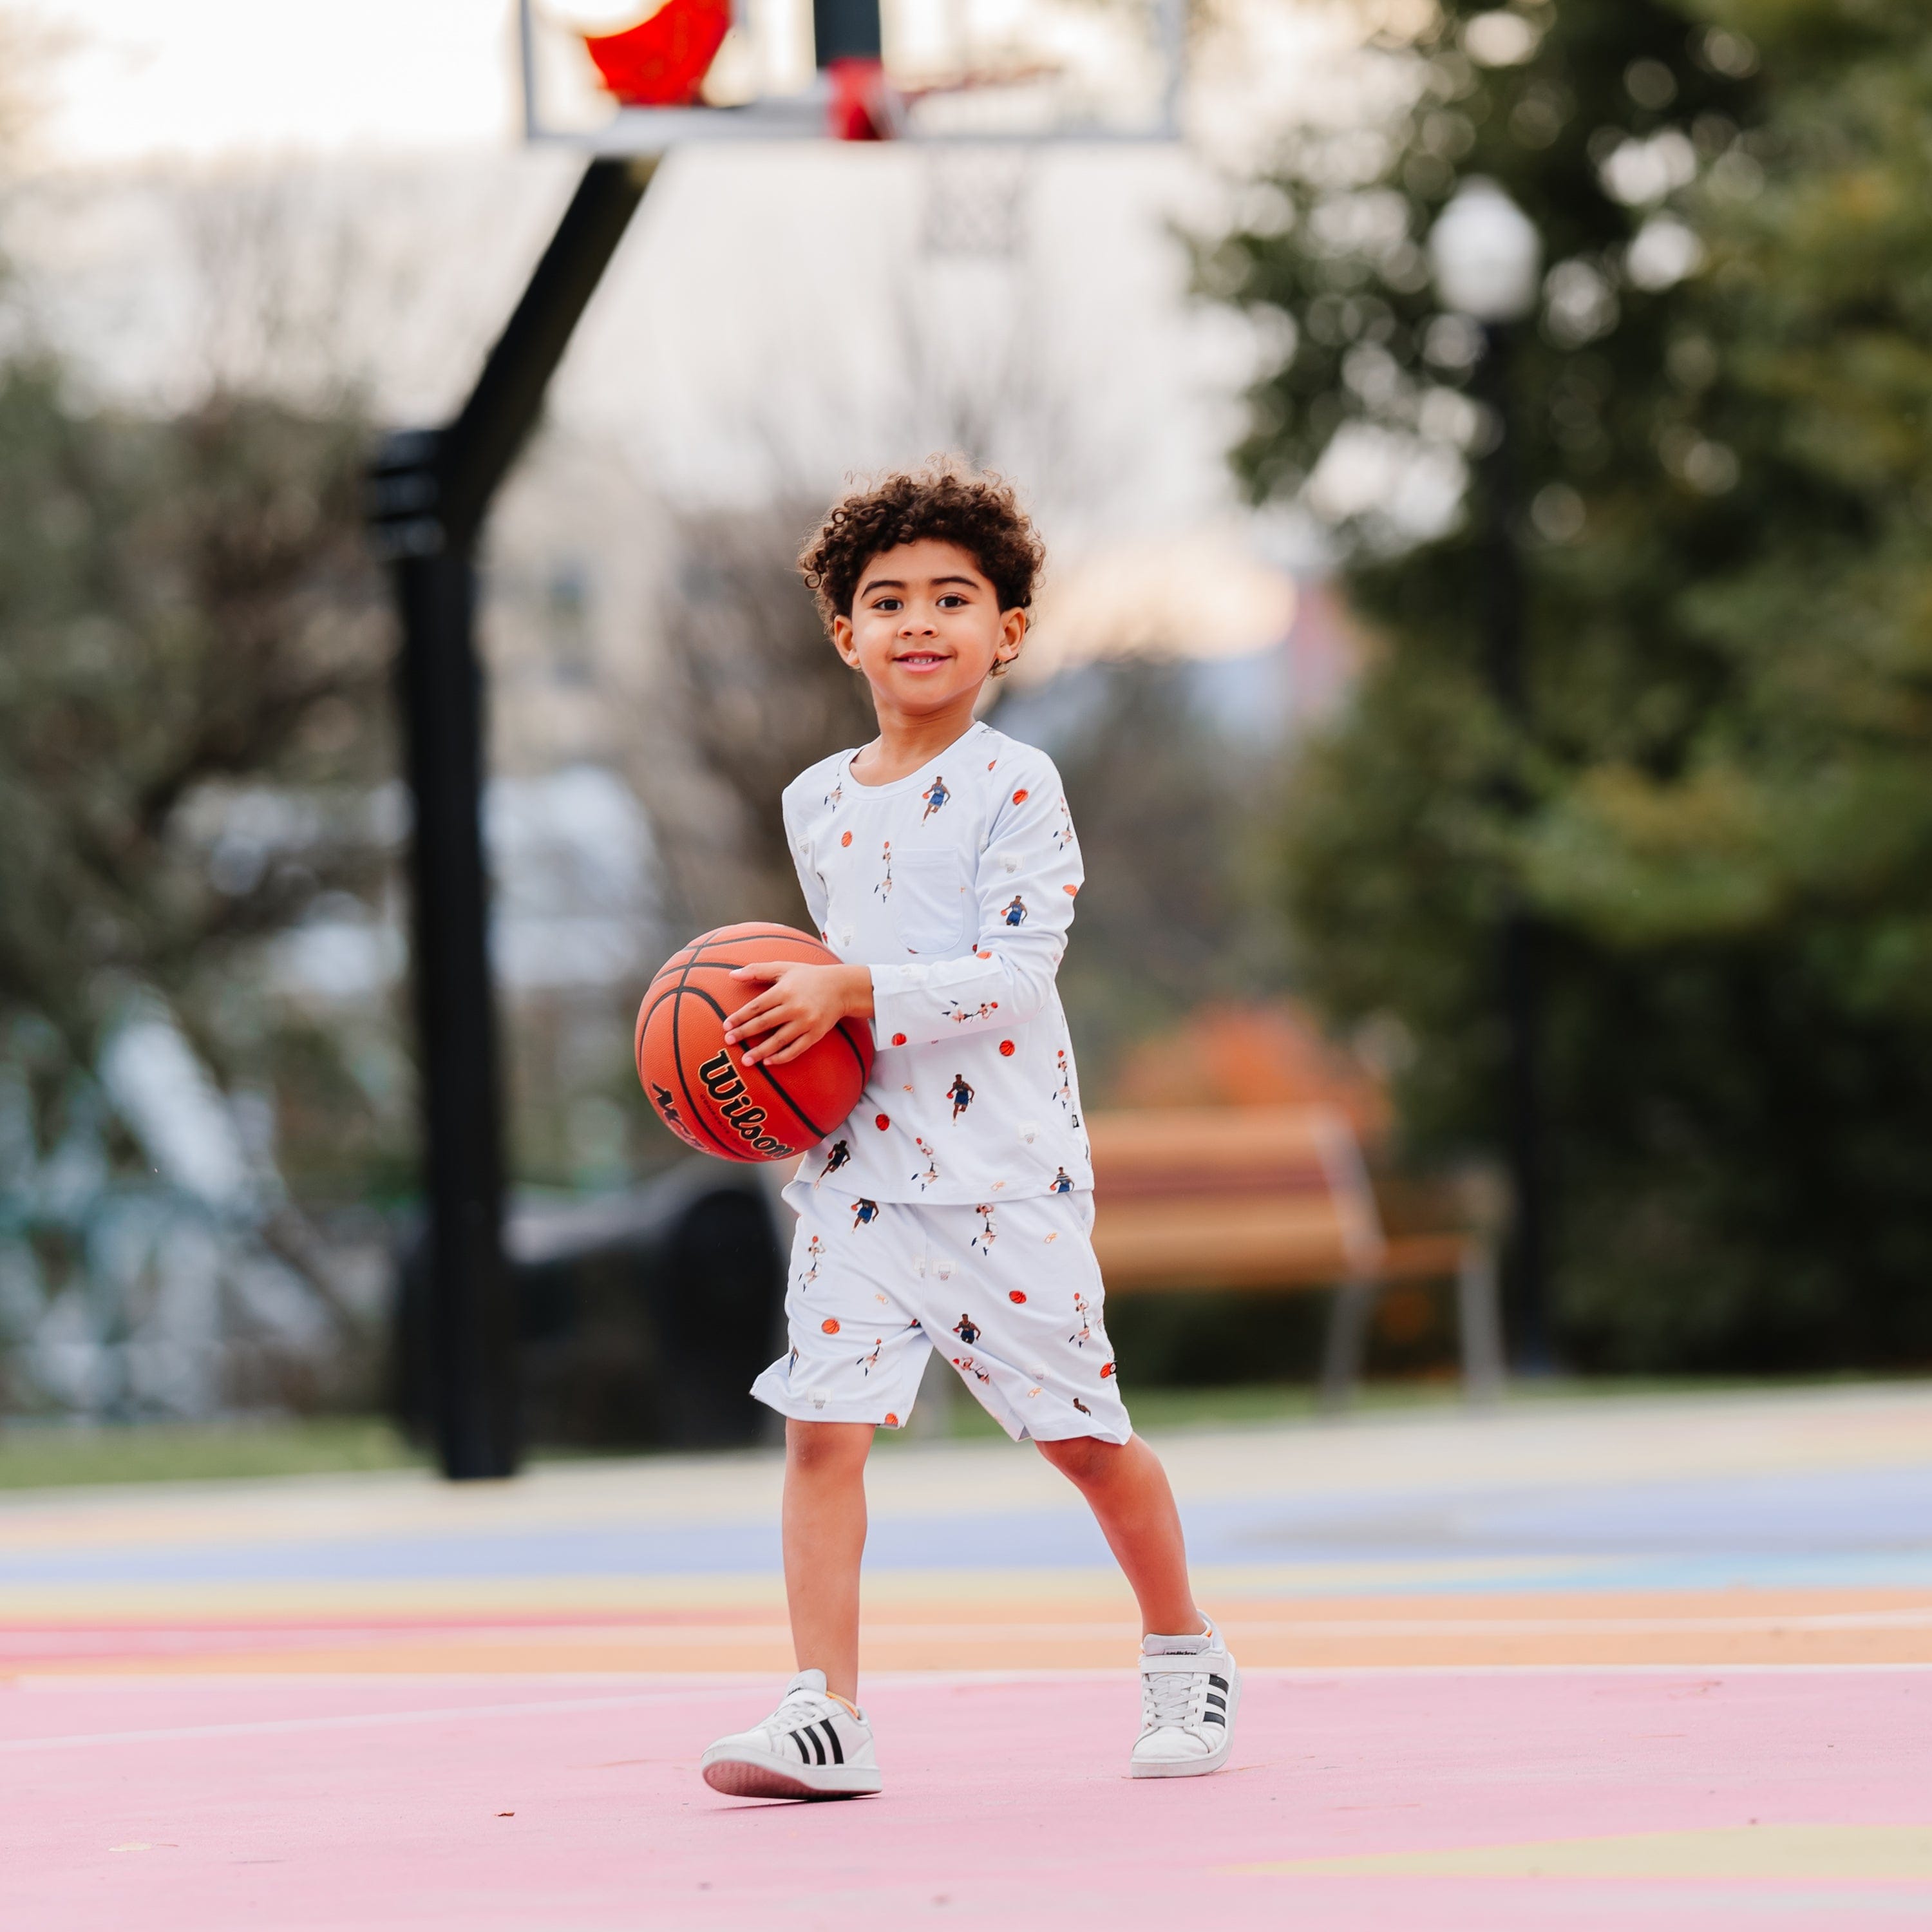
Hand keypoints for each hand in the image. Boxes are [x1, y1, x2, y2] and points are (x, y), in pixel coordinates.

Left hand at [724, 962, 874, 1066]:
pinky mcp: (816, 1034)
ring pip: (779, 1040)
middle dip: (744, 1033)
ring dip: (760, 1051)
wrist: (841, 987)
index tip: (726, 1026)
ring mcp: (806, 1022)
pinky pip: (796, 1049)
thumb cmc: (808, 976)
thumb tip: (731, 975)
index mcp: (784, 990)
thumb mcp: (783, 968)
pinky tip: (768, 1062)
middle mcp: (795, 1007)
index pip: (756, 1006)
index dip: (739, 1017)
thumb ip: (757, 970)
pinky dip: (782, 1057)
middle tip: (728, 1041)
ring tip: (745, 1060)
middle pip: (764, 1023)